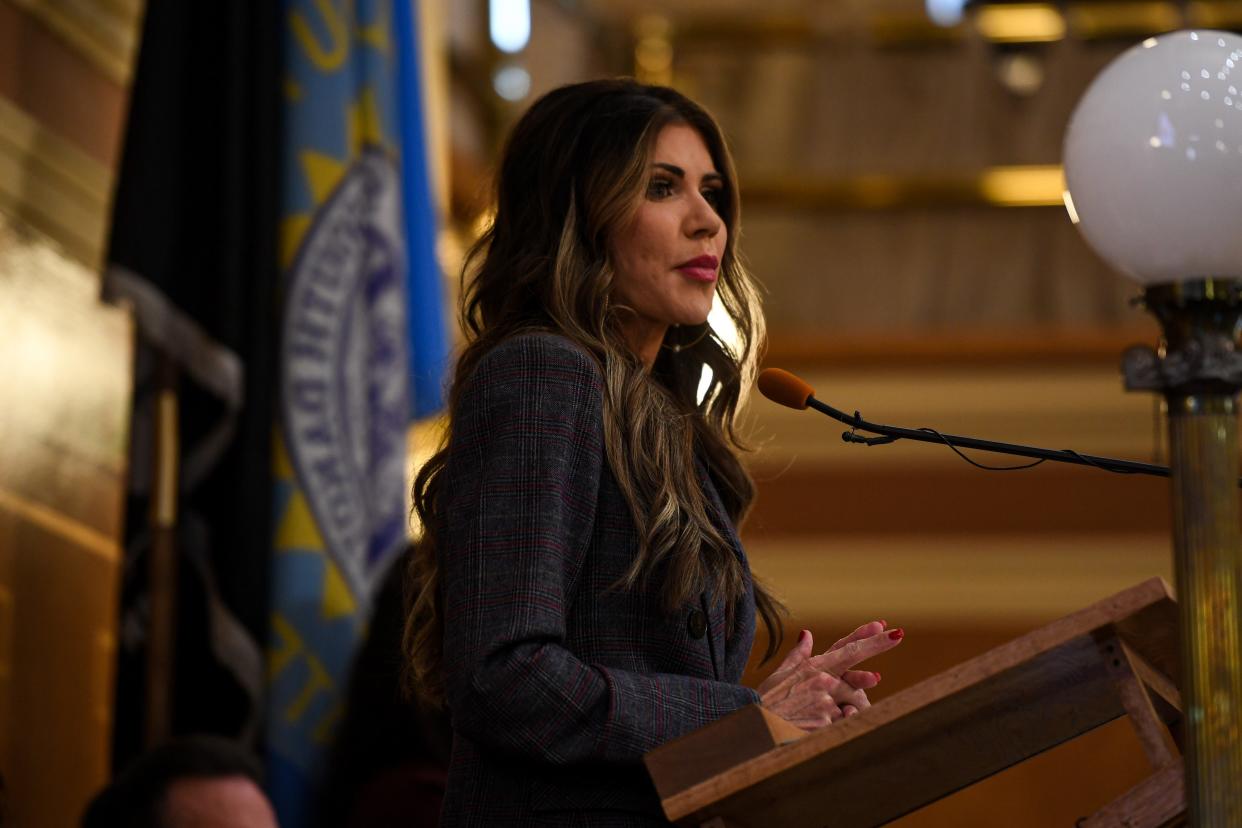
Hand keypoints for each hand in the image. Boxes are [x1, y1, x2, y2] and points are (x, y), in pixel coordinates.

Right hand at [758, 622, 903, 730]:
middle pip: (856, 666)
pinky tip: (818, 728)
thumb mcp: (780, 674)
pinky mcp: (827, 721)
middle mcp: (822, 679)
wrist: (758, 727)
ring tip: (828, 711)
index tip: (886, 627)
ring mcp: (825, 700)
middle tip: (898, 635)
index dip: (866, 637)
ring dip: (848, 708)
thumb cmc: (767, 700)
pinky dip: (838, 725)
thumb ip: (798, 655)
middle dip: (876, 648)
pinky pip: (843, 723)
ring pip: (852, 703)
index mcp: (813, 666)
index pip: (845, 648)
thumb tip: (807, 634)